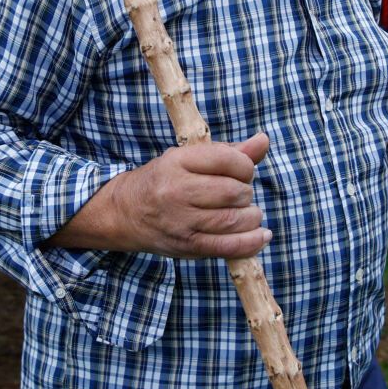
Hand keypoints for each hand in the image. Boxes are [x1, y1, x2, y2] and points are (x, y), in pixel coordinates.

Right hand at [51, 133, 272, 258]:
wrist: (124, 213)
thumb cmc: (164, 181)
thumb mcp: (188, 158)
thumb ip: (228, 151)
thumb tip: (264, 140)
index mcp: (177, 162)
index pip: (227, 159)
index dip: (245, 166)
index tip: (242, 172)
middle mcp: (177, 191)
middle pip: (233, 192)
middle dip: (246, 193)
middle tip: (240, 195)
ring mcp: (181, 221)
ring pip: (234, 220)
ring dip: (251, 217)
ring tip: (247, 214)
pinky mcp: (187, 246)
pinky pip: (228, 247)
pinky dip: (251, 243)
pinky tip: (261, 236)